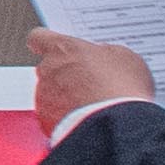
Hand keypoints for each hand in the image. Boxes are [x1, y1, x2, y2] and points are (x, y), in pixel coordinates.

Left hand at [27, 26, 155, 118]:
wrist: (115, 127)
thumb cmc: (121, 88)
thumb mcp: (124, 57)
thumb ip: (105, 52)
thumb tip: (102, 56)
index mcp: (63, 49)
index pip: (39, 37)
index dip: (47, 42)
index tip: (54, 47)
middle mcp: (47, 70)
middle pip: (49, 68)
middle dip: (66, 74)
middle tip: (90, 83)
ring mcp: (44, 97)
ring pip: (51, 93)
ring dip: (66, 98)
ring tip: (93, 106)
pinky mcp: (46, 121)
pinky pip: (54, 115)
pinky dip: (66, 117)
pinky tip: (87, 120)